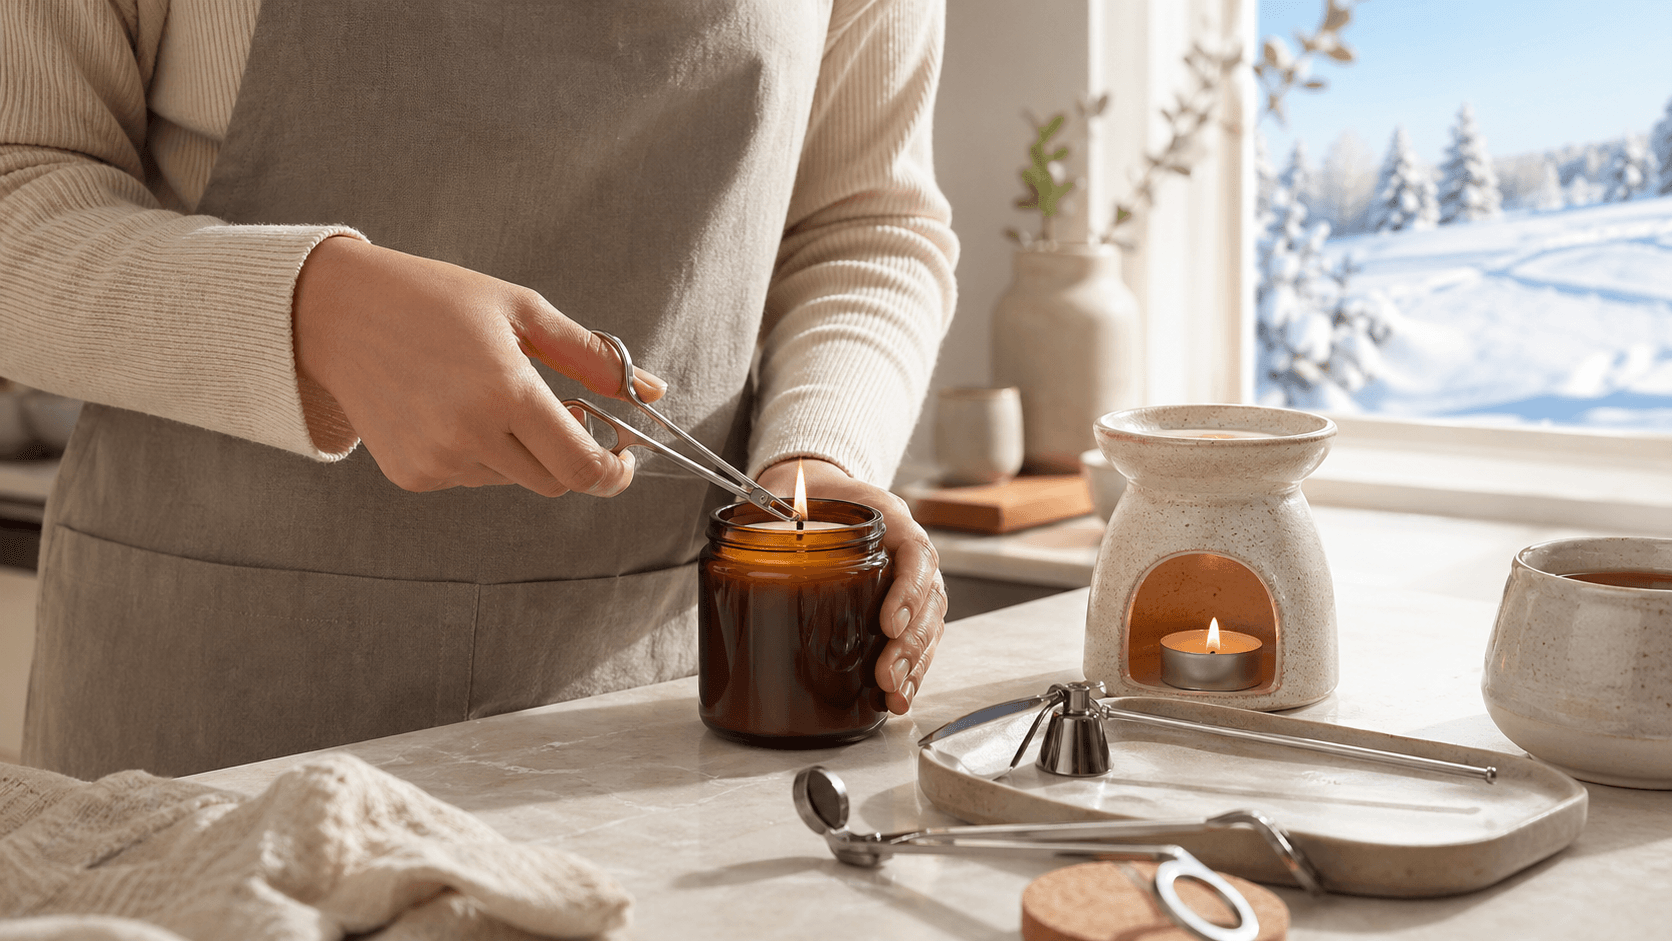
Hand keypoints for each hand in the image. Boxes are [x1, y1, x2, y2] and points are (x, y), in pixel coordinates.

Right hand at [292, 236, 665, 495]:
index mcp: (504, 392)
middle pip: (554, 482)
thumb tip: (653, 391)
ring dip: (525, 451)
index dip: (613, 472)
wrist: (337, 312)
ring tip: (494, 394)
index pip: (581, 467)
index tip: (622, 455)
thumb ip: (592, 358)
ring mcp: (437, 461)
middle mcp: (469, 436)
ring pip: (514, 479)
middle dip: (574, 457)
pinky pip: (473, 478)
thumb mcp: (522, 311)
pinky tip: (455, 409)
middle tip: (568, 413)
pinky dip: (482, 454)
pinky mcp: (411, 475)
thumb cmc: (434, 299)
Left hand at [756, 459, 945, 713]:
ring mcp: (911, 582)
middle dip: (911, 643)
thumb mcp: (803, 494)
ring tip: (895, 694)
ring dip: (915, 664)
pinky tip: (898, 696)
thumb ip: (782, 514)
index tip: (888, 623)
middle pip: (929, 600)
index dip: (909, 591)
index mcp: (892, 521)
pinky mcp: (903, 607)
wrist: (823, 491)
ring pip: (929, 625)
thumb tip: (740, 536)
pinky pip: (919, 639)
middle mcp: (909, 553)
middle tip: (887, 673)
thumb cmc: (816, 496)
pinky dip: (912, 670)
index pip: (916, 554)